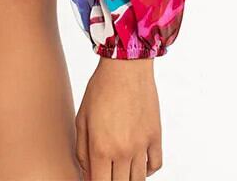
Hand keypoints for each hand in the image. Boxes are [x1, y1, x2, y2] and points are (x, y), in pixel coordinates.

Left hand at [75, 58, 161, 180]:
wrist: (125, 67)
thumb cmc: (100, 89)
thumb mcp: (81, 118)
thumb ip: (82, 150)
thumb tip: (86, 173)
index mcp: (101, 147)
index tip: (93, 178)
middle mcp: (123, 151)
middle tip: (106, 171)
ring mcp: (142, 146)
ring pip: (138, 180)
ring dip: (128, 178)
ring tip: (119, 170)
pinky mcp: (156, 137)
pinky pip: (154, 166)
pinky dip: (146, 171)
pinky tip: (136, 164)